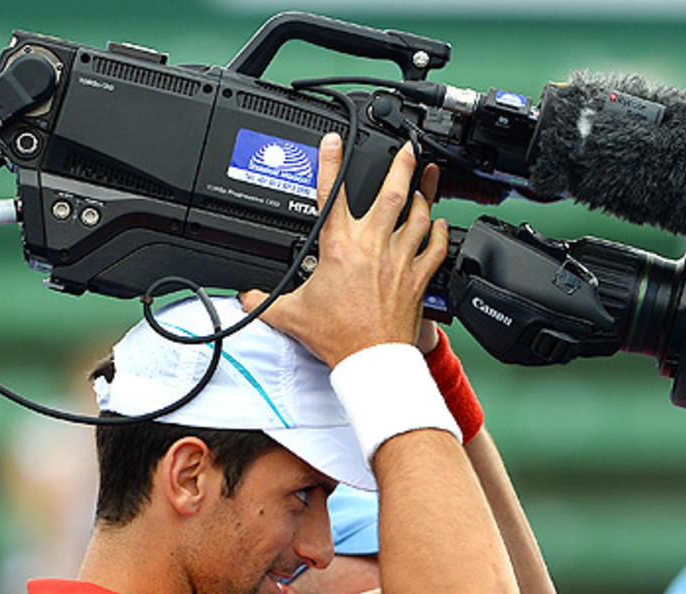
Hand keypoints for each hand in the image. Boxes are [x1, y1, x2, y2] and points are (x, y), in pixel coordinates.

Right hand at [241, 133, 447, 366]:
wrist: (370, 359)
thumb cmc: (338, 336)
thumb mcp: (291, 315)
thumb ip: (264, 302)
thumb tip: (245, 297)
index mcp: (339, 248)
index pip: (330, 196)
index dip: (329, 163)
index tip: (333, 141)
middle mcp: (372, 247)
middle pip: (391, 194)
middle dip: (401, 165)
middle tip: (407, 148)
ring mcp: (399, 260)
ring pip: (418, 215)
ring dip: (425, 192)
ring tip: (429, 175)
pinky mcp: (417, 278)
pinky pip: (434, 248)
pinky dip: (439, 232)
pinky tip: (440, 222)